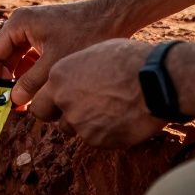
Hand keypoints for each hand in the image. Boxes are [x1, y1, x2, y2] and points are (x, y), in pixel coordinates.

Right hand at [0, 0, 119, 101]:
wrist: (114, 17)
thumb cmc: (86, 34)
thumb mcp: (55, 63)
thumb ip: (31, 84)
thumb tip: (13, 100)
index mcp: (18, 24)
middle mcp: (22, 24)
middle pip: (2, 57)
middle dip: (6, 81)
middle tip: (13, 105)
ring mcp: (33, 29)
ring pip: (17, 59)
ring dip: (20, 79)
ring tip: (28, 101)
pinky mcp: (46, 36)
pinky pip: (30, 57)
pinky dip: (32, 73)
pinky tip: (41, 89)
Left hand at [27, 39, 164, 146]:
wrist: (156, 81)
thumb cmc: (131, 60)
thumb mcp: (96, 54)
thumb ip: (76, 72)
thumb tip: (73, 80)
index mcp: (59, 76)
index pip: (38, 100)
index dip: (50, 102)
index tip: (60, 102)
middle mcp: (64, 100)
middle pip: (47, 117)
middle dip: (58, 115)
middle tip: (78, 110)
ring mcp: (79, 123)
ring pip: (73, 129)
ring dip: (85, 124)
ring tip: (110, 109)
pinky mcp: (97, 140)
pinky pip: (96, 139)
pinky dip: (105, 133)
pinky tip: (122, 118)